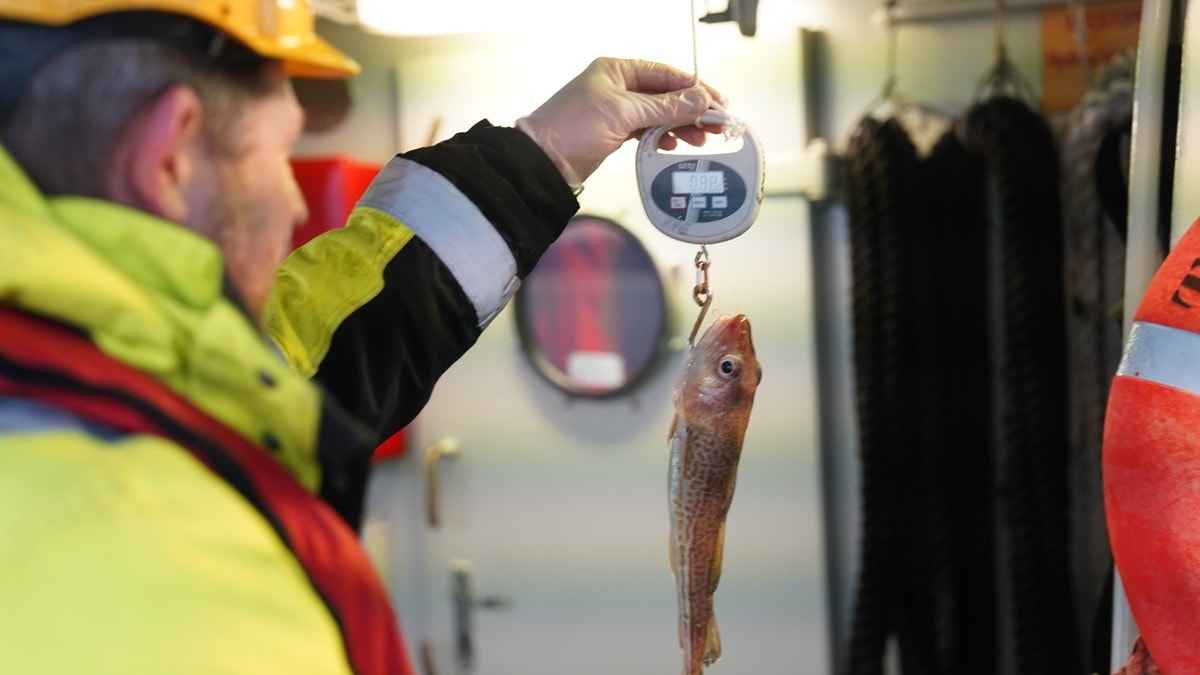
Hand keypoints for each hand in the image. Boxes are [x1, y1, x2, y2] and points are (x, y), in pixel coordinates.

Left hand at [516, 57, 726, 190]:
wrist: (544, 162)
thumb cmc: (570, 128)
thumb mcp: (622, 113)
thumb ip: (663, 107)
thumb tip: (698, 100)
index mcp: (616, 70)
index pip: (665, 74)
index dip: (693, 88)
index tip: (715, 101)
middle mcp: (617, 86)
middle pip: (665, 95)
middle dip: (690, 110)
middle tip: (714, 125)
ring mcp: (616, 110)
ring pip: (658, 114)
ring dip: (679, 126)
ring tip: (698, 139)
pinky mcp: (614, 132)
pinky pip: (647, 130)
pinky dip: (661, 137)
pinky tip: (673, 145)